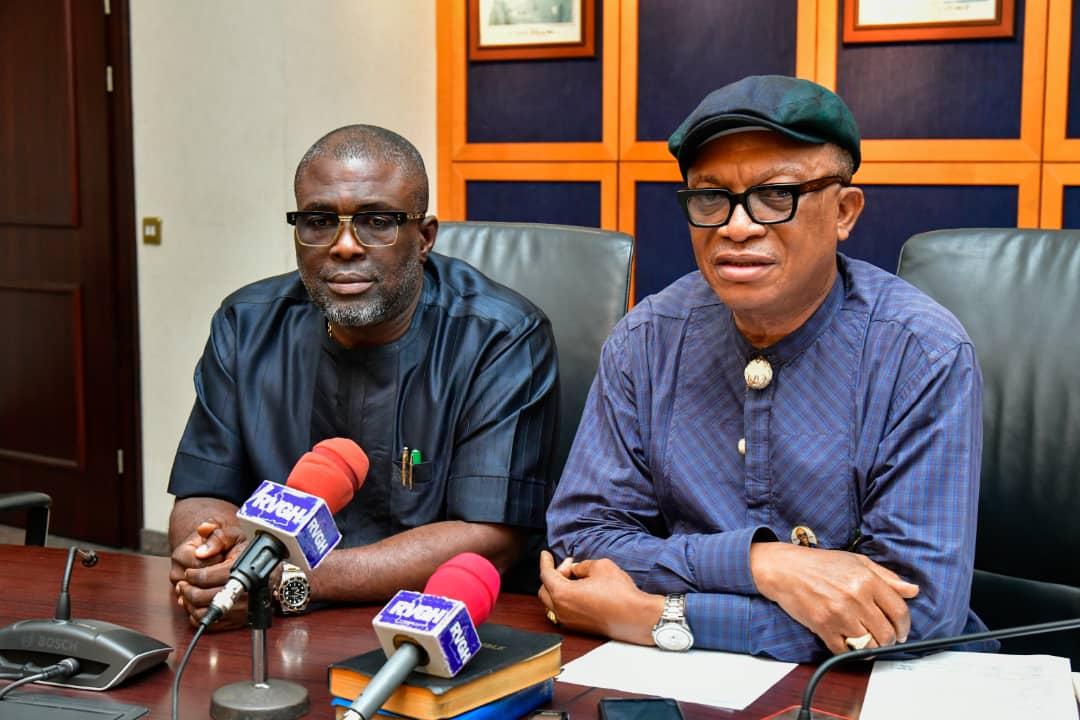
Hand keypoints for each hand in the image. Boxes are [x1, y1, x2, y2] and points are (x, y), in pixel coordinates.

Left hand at [170, 521, 248, 628]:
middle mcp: (245, 592)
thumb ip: (217, 537)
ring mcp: (243, 609)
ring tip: (187, 594)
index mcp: (242, 570)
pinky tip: (196, 606)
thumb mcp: (235, 537)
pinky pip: (213, 625)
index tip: (189, 573)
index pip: (209, 577)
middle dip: (188, 590)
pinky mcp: (239, 621)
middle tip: (183, 584)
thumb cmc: (248, 554)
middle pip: (205, 597)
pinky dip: (199, 617)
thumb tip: (200, 552)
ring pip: (206, 614)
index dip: (194, 575)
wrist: (269, 570)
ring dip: (191, 605)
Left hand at [537, 551, 663, 645]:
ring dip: (560, 588)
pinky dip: (566, 598)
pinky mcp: (578, 627)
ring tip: (577, 578)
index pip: (546, 574)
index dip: (545, 561)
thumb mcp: (600, 566)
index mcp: (563, 594)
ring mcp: (569, 621)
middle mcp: (562, 610)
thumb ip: (581, 565)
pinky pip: (563, 610)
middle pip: (546, 589)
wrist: (635, 618)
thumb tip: (576, 569)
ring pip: (553, 602)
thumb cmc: (619, 593)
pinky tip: (582, 590)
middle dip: (555, 574)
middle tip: (570, 566)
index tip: (546, 554)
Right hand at [750, 543, 918, 654]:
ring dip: (871, 646)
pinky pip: (846, 650)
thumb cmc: (819, 564)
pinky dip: (851, 651)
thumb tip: (912, 590)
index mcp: (867, 580)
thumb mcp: (856, 561)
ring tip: (866, 639)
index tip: (901, 630)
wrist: (785, 568)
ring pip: (869, 645)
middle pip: (887, 633)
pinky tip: (849, 642)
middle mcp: (855, 598)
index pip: (899, 611)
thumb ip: (887, 577)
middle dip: (889, 639)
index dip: (904, 626)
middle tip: (884, 637)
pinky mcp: (823, 627)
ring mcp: (839, 614)